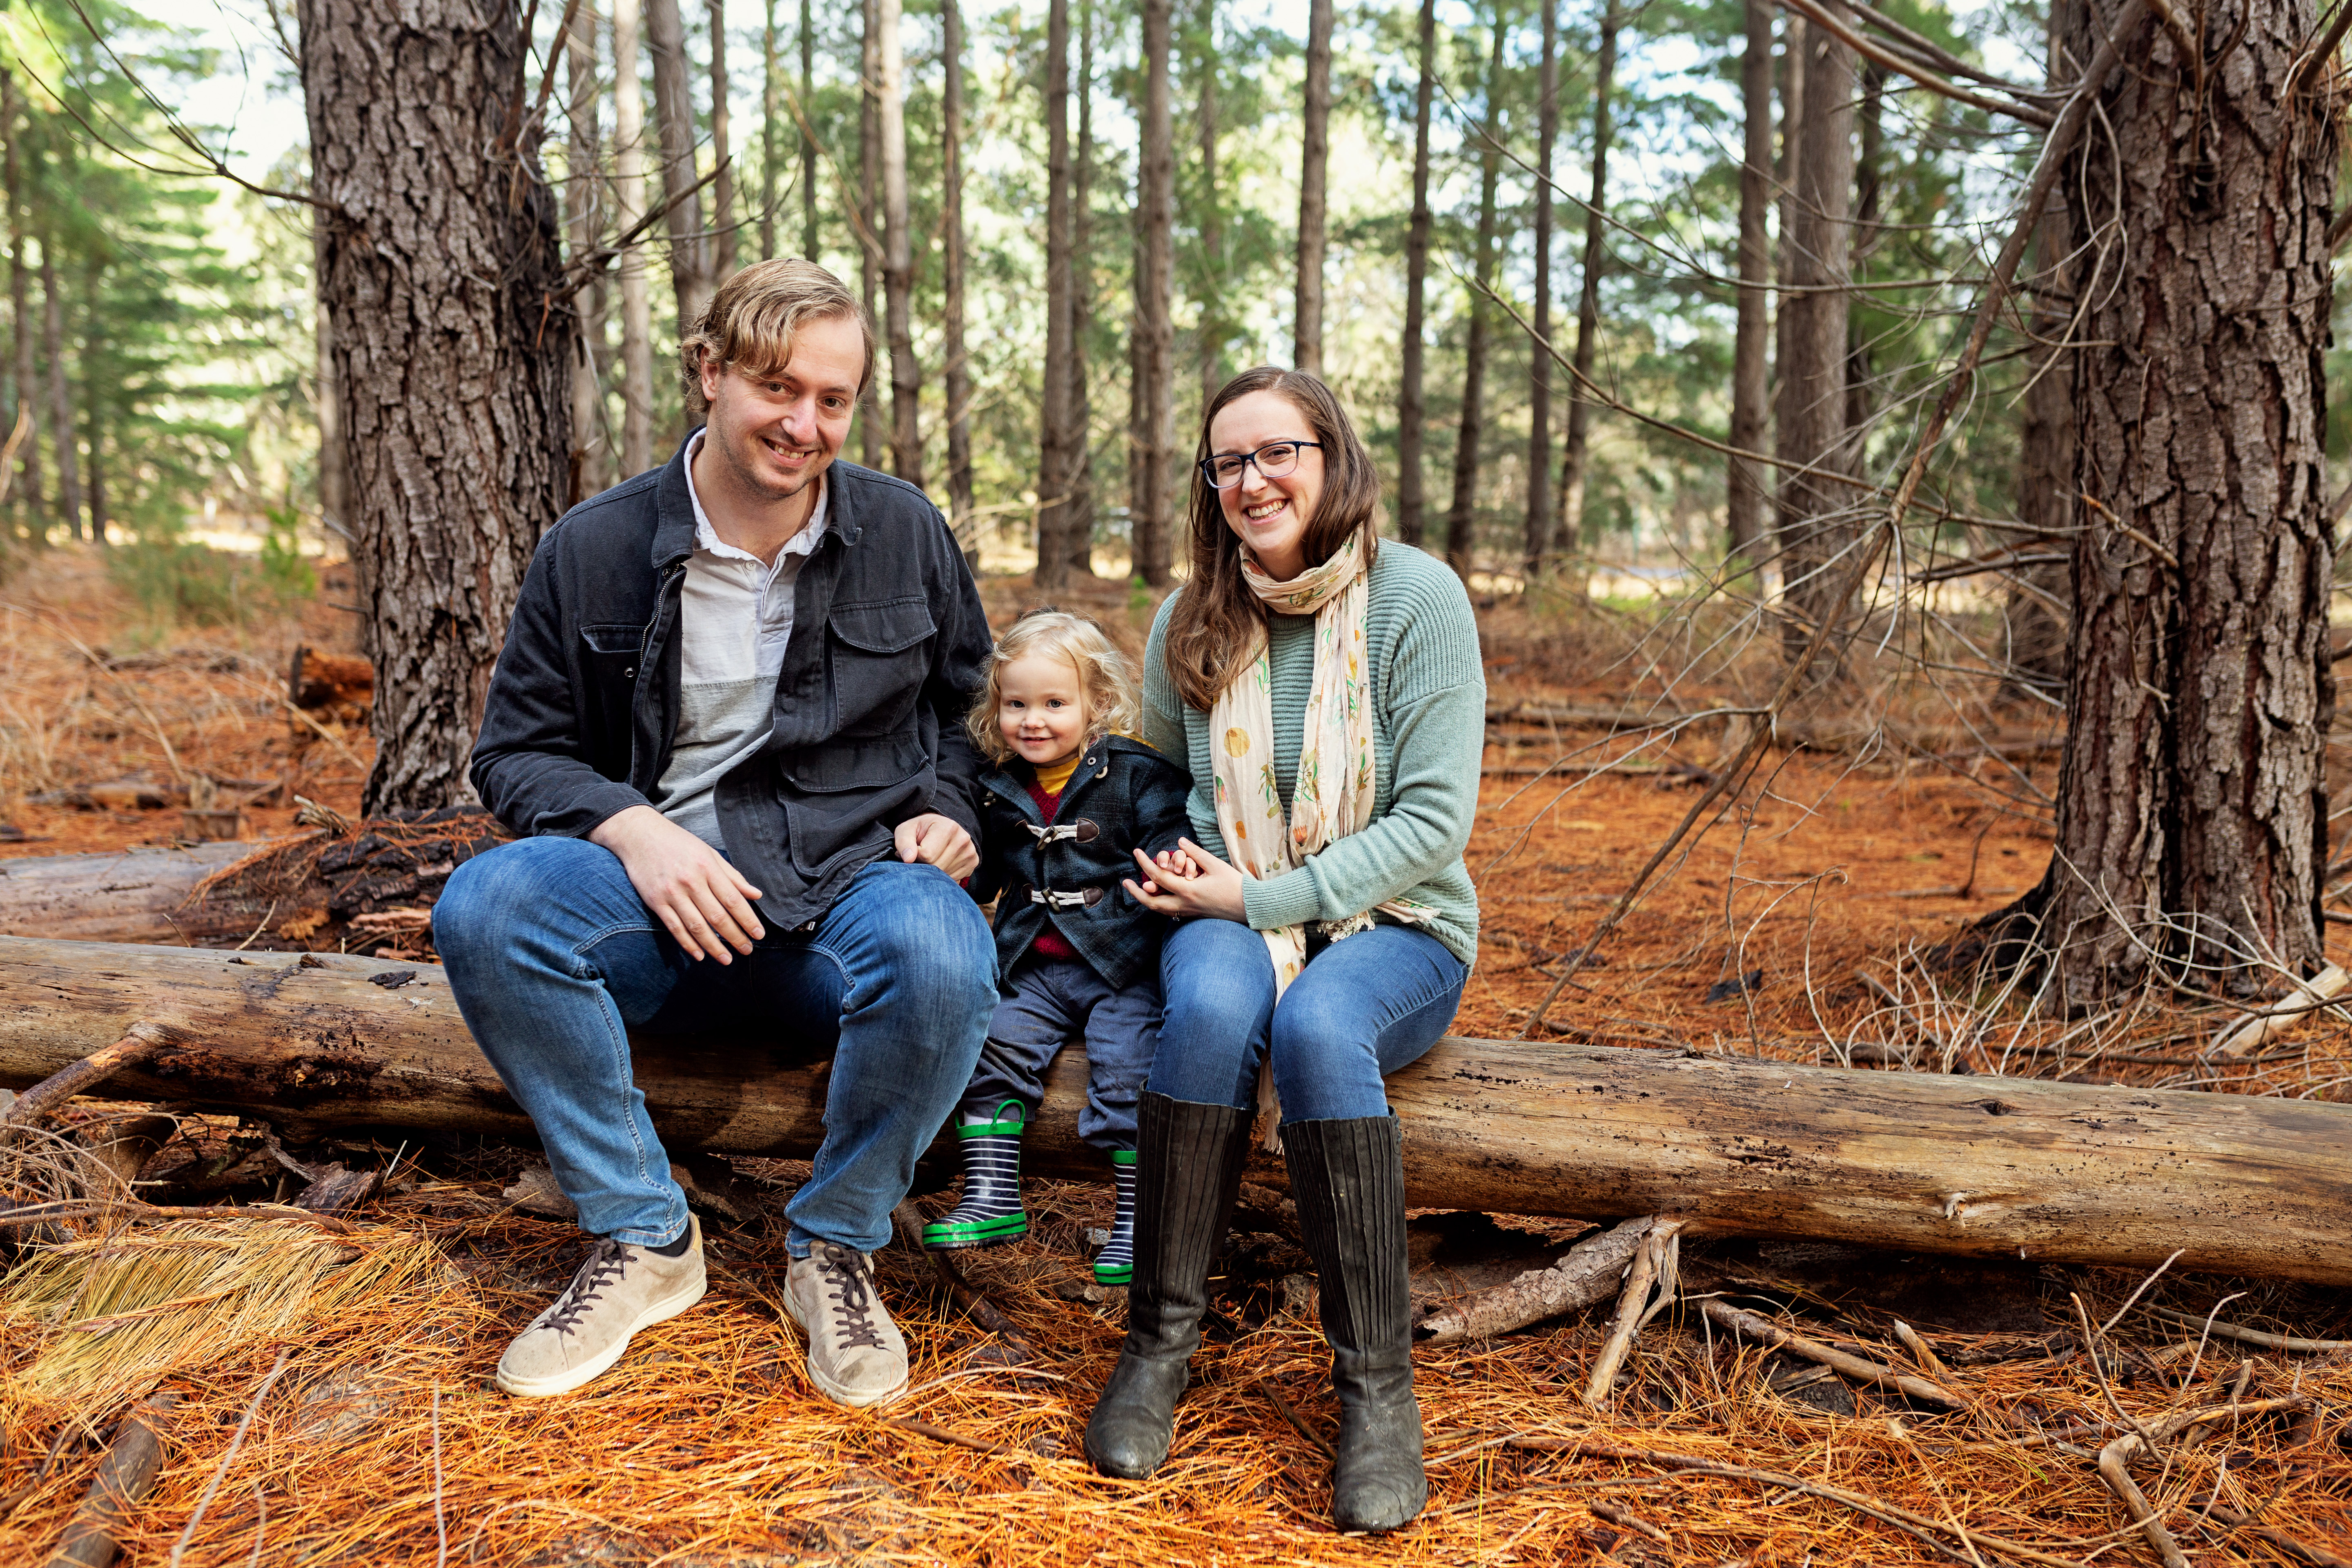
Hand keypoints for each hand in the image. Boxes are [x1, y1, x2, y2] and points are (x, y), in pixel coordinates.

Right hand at [589, 805, 763, 962]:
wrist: (639, 835)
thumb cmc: (679, 843)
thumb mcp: (709, 853)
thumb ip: (732, 876)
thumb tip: (756, 895)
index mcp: (707, 867)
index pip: (733, 900)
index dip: (748, 920)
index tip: (759, 935)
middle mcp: (690, 881)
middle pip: (717, 916)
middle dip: (735, 937)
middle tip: (747, 951)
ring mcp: (671, 893)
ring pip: (696, 926)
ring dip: (714, 946)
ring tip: (727, 959)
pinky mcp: (655, 902)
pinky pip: (674, 928)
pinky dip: (688, 944)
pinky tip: (700, 955)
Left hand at [895, 812, 978, 881]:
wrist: (939, 828)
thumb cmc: (921, 830)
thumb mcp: (907, 830)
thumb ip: (903, 842)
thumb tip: (908, 859)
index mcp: (948, 827)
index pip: (928, 855)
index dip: (916, 856)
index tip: (915, 849)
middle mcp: (963, 839)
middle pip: (937, 867)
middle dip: (924, 866)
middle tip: (921, 856)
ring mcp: (970, 852)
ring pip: (945, 876)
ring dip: (933, 873)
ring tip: (931, 859)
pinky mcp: (973, 863)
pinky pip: (953, 880)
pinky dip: (943, 876)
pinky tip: (940, 864)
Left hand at [1124, 837, 1247, 921]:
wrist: (1250, 907)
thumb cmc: (1235, 885)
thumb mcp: (1215, 865)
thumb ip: (1195, 853)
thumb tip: (1180, 841)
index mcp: (1188, 890)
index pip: (1159, 876)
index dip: (1144, 863)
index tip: (1136, 852)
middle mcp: (1185, 904)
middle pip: (1152, 902)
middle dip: (1136, 892)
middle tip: (1126, 882)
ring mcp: (1189, 912)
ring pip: (1160, 910)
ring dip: (1146, 900)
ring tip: (1139, 888)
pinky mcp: (1194, 915)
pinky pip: (1170, 912)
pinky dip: (1160, 904)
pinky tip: (1159, 895)